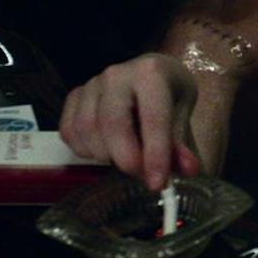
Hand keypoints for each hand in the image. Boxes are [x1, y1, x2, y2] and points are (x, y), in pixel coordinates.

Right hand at [60, 52, 201, 191]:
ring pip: (86, 129)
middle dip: (126, 159)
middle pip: (112, 124)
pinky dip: (84, 150)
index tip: (158, 184)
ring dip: (105, 156)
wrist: (152, 73)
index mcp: (151, 74)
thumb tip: (188, 170)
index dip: (155, 154)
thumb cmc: (169, 94)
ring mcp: (91, 84)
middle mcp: (116, 75)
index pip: (152, 118)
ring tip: (127, 160)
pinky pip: (69, 131)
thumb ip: (181, 143)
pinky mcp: (75, 96)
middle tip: (142, 177)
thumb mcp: (183, 113)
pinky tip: (104, 151)